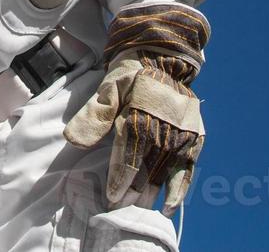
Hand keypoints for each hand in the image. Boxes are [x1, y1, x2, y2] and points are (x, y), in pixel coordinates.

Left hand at [64, 4, 209, 214]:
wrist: (161, 57)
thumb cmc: (129, 75)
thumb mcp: (107, 88)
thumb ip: (94, 115)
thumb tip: (73, 141)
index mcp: (140, 113)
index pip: (129, 155)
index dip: (120, 180)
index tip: (111, 198)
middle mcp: (164, 126)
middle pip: (147, 168)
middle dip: (133, 192)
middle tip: (119, 210)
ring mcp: (182, 132)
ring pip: (165, 171)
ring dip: (151, 193)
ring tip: (138, 210)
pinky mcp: (195, 136)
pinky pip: (188, 168)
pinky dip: (179, 189)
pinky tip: (168, 206)